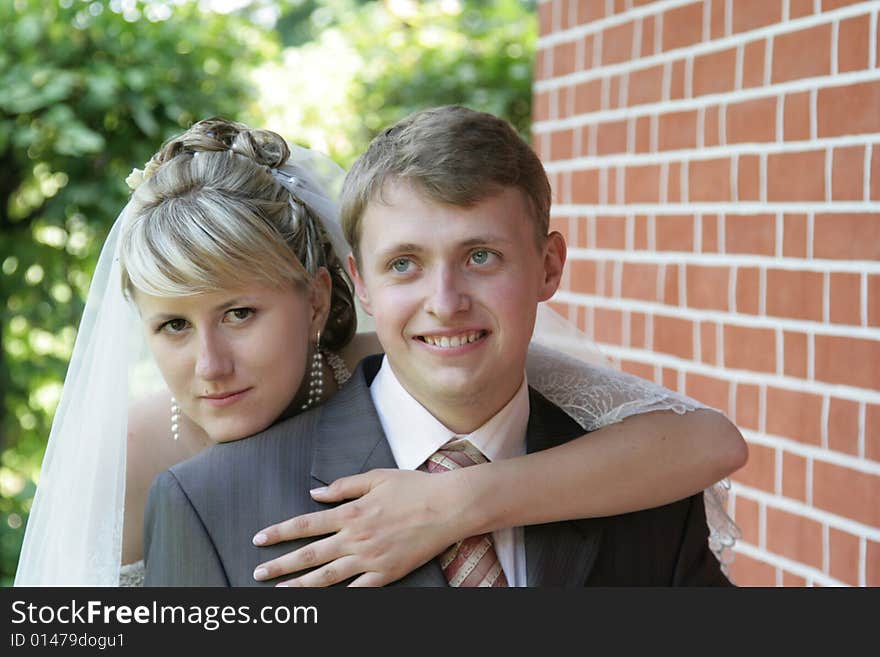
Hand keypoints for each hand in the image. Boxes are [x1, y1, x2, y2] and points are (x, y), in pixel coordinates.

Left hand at [251, 468, 470, 586]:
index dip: (280, 532)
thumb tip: (315, 493)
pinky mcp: (386, 574)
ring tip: (278, 594)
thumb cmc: (415, 488)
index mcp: (351, 512)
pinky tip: (323, 604)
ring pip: (327, 577)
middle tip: (258, 572)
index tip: (259, 538)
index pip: (305, 524)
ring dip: (300, 586)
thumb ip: (344, 486)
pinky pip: (357, 591)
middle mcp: (356, 538)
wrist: (448, 507)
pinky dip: (339, 599)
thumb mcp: (376, 477)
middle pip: (310, 554)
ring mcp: (370, 559)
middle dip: (280, 565)